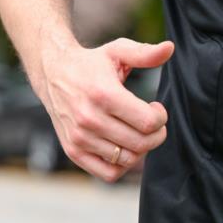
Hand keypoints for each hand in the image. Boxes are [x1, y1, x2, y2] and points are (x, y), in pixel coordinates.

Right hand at [38, 38, 172, 181]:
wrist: (53, 75)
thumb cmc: (90, 64)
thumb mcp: (117, 51)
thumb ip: (144, 52)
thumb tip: (169, 48)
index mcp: (103, 94)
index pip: (148, 122)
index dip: (161, 117)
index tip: (155, 108)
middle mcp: (89, 119)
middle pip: (141, 143)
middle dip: (156, 135)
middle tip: (151, 123)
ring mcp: (79, 138)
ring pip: (127, 160)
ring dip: (140, 149)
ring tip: (135, 132)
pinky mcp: (73, 151)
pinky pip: (108, 173)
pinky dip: (122, 166)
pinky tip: (122, 147)